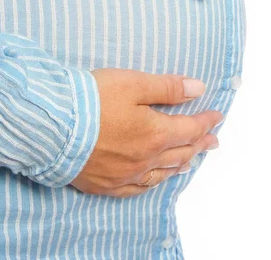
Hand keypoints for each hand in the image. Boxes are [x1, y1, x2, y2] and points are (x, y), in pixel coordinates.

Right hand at [69, 68, 222, 197]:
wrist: (53, 127)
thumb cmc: (92, 100)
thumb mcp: (133, 83)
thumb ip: (167, 87)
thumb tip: (198, 88)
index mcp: (155, 134)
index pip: (190, 128)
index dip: (206, 121)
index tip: (217, 116)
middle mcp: (145, 159)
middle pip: (180, 152)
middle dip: (199, 143)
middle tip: (213, 141)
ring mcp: (125, 175)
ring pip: (162, 172)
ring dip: (180, 164)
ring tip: (191, 161)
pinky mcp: (105, 183)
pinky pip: (137, 188)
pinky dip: (152, 182)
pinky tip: (153, 180)